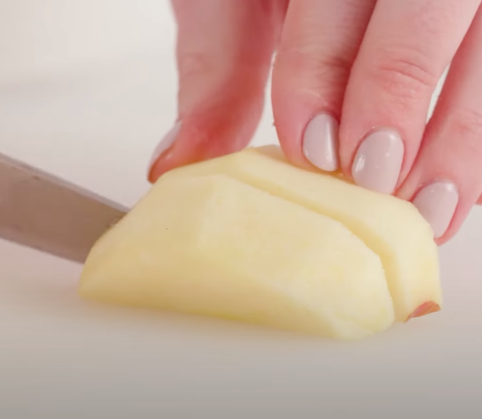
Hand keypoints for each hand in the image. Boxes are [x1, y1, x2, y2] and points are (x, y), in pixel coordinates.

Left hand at [148, 0, 481, 243]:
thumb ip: (215, 70)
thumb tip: (183, 161)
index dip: (326, 75)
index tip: (312, 152)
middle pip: (434, 10)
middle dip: (401, 102)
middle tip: (373, 183)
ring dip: (461, 132)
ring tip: (427, 208)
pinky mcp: (474, 22)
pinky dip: (474, 125)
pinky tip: (453, 179)